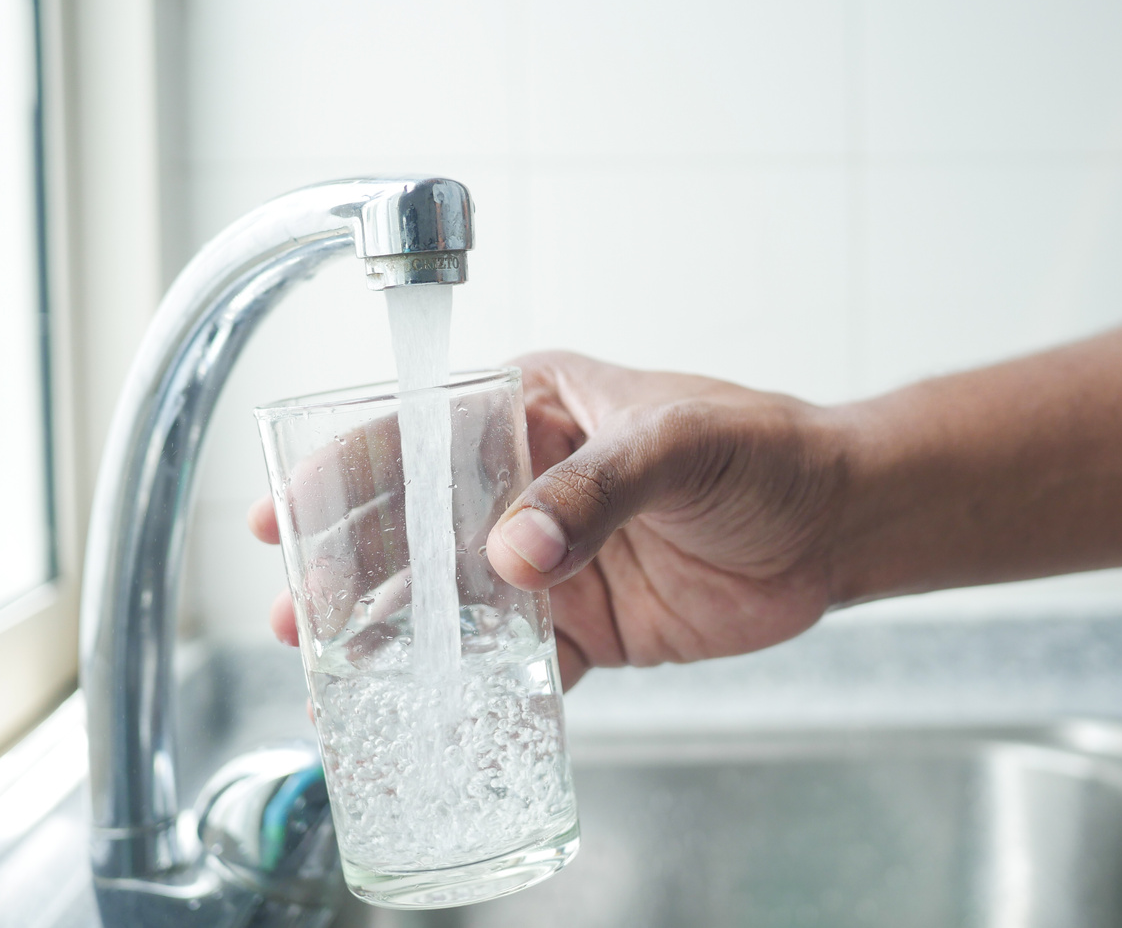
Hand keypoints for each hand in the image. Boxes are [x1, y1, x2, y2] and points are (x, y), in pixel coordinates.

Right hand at [250, 351, 850, 685]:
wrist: (836, 522)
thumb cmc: (763, 450)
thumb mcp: (678, 444)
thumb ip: (596, 491)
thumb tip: (514, 556)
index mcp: (534, 411)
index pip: (420, 435)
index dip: (343, 474)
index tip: (284, 517)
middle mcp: (527, 483)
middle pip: (416, 526)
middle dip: (350, 568)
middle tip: (298, 617)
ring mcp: (551, 558)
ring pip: (452, 599)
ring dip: (395, 632)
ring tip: (333, 671)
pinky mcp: (586, 625)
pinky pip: (515, 661)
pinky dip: (475, 688)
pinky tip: (429, 711)